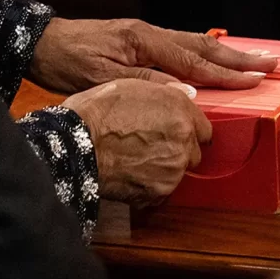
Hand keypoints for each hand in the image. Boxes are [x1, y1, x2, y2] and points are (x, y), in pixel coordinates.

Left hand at [30, 18, 278, 93]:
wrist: (41, 42)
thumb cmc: (67, 63)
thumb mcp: (103, 79)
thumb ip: (145, 85)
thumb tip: (187, 95)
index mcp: (145, 42)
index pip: (195, 61)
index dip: (226, 74)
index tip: (254, 79)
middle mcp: (151, 34)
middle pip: (204, 46)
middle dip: (239, 58)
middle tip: (271, 63)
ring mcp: (147, 35)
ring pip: (196, 43)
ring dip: (226, 54)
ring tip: (254, 59)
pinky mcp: (140, 40)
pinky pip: (182, 46)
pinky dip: (205, 53)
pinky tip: (214, 58)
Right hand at [61, 80, 211, 207]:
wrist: (76, 146)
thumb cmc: (96, 114)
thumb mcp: (132, 86)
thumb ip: (164, 95)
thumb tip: (182, 98)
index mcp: (180, 109)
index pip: (203, 128)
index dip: (187, 132)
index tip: (175, 135)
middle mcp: (184, 139)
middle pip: (193, 153)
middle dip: (177, 152)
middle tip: (149, 148)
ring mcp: (174, 168)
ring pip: (177, 173)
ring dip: (162, 170)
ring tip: (134, 161)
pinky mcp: (160, 191)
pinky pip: (161, 191)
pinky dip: (149, 186)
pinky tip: (130, 174)